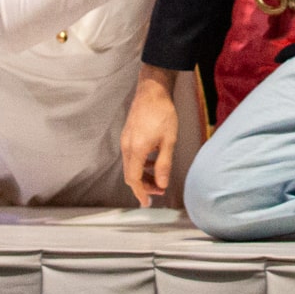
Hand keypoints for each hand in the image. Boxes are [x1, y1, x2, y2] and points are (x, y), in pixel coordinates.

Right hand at [120, 66, 179, 204]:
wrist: (153, 90)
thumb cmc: (163, 113)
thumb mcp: (169, 140)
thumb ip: (164, 164)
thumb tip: (162, 184)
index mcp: (136, 149)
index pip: (133, 179)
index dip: (141, 193)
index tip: (147, 203)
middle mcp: (126, 146)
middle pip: (130, 174)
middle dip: (144, 186)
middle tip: (159, 191)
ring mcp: (125, 140)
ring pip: (130, 165)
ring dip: (143, 175)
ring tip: (159, 178)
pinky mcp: (128, 135)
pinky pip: (131, 156)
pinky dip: (140, 164)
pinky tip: (153, 161)